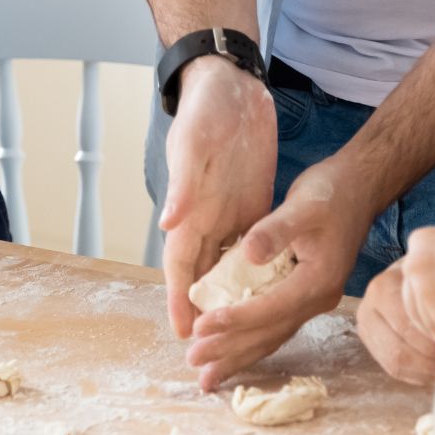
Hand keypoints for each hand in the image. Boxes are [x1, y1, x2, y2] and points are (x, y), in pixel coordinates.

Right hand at [159, 59, 278, 341]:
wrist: (230, 82)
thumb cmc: (207, 108)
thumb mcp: (195, 142)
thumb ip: (185, 185)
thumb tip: (168, 224)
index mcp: (189, 206)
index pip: (180, 263)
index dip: (179, 299)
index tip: (182, 333)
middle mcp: (207, 215)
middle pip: (202, 274)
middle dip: (203, 312)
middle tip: (210, 351)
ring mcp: (230, 211)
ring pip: (226, 267)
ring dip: (228, 299)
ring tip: (237, 335)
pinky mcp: (253, 202)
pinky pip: (251, 248)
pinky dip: (254, 273)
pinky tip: (266, 294)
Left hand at [185, 161, 370, 391]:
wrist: (359, 189)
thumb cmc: (331, 193)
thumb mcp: (303, 204)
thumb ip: (275, 230)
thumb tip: (249, 254)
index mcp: (317, 280)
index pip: (269, 309)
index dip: (234, 320)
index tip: (200, 327)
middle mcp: (317, 298)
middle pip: (269, 332)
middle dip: (230, 349)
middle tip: (194, 362)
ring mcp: (311, 300)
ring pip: (271, 335)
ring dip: (238, 355)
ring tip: (207, 375)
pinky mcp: (303, 295)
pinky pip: (274, 325)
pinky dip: (251, 340)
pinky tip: (232, 352)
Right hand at [355, 260, 434, 384]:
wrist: (404, 273)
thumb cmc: (424, 275)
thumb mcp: (433, 277)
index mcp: (382, 288)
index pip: (409, 328)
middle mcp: (368, 309)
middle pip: (400, 350)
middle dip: (432, 361)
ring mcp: (366, 328)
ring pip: (395, 363)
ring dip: (425, 371)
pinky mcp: (370, 342)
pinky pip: (393, 368)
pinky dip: (417, 374)